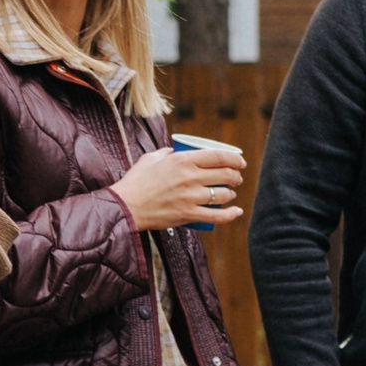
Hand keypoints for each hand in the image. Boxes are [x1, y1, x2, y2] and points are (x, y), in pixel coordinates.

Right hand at [109, 144, 244, 231]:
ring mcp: (190, 197)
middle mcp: (190, 177)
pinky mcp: (188, 215)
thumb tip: (175, 150)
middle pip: (225, 175)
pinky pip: (216, 216)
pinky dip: (230, 214)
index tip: (240, 161)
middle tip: (236, 178)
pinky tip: (236, 211)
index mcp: (182, 160)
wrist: (126, 206)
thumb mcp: (150, 158)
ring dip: (231, 193)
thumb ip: (167, 152)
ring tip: (230, 193)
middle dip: (236, 176)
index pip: (218, 156)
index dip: (234, 158)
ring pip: (222, 194)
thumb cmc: (136, 181)